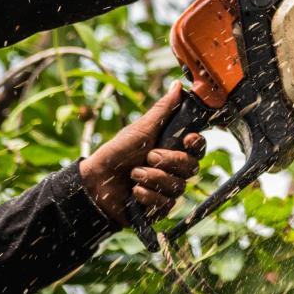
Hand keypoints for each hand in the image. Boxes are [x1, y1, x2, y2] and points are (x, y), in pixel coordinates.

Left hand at [79, 82, 206, 226]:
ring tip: (134, 174)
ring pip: (178, 186)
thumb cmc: (117, 153)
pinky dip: (148, 196)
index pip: (199, 147)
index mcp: (174, 148)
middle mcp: (175, 169)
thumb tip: (179, 84)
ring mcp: (168, 189)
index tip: (187, 139)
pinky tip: (134, 191)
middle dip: (169, 161)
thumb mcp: (141, 129)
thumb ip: (163, 109)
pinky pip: (166, 204)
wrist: (95, 182)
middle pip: (192, 167)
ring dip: (153, 179)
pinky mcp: (159, 208)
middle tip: (149, 157)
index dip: (197, 144)